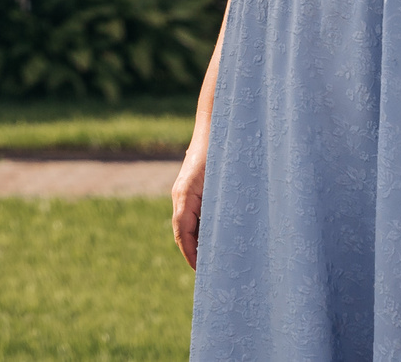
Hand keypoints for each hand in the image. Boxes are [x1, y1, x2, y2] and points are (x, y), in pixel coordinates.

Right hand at [170, 135, 207, 267]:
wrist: (215, 126)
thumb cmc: (220, 152)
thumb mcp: (220, 184)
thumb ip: (216, 208)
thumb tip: (220, 237)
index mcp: (184, 195)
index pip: (182, 232)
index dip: (191, 253)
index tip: (202, 271)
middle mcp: (180, 195)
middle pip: (182, 232)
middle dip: (192, 253)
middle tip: (208, 274)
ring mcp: (184, 192)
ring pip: (185, 225)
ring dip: (195, 243)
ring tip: (210, 263)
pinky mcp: (191, 190)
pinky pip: (191, 215)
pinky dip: (198, 231)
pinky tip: (212, 240)